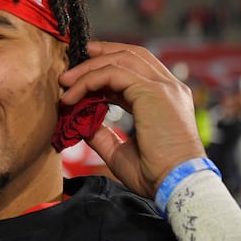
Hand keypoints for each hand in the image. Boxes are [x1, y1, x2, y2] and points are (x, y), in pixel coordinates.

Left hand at [58, 41, 205, 197]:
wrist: (175, 186)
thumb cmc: (154, 175)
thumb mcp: (120, 151)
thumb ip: (102, 134)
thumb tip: (81, 123)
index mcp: (165, 99)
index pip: (136, 69)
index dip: (107, 68)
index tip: (81, 75)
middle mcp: (169, 88)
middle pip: (131, 55)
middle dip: (98, 55)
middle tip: (70, 66)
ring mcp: (163, 87)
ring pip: (120, 59)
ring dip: (88, 68)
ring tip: (65, 82)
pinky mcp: (153, 91)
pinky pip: (113, 73)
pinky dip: (89, 80)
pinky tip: (72, 95)